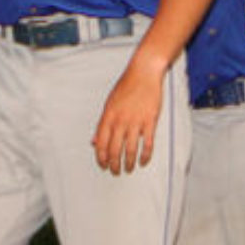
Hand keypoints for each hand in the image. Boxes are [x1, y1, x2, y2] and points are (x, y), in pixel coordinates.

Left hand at [94, 56, 161, 174]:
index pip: (101, 144)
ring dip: (129, 163)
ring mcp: (136, 122)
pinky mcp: (150, 121)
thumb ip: (102, 124)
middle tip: (115, 172)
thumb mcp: (109, 104)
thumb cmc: (126, 86)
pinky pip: (147, 143)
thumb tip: (94, 141)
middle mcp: (120, 121)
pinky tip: (143, 161)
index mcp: (108, 117)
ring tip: (129, 169)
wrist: (144, 73)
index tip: (103, 165)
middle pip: (115, 150)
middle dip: (114, 164)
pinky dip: (145, 155)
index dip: (101, 158)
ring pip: (130, 150)